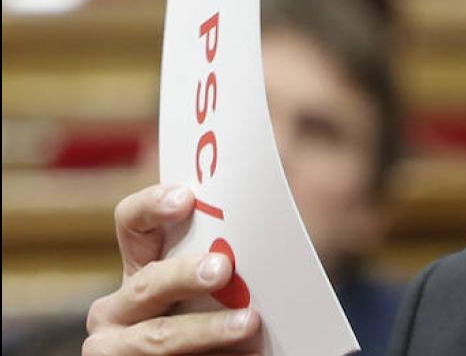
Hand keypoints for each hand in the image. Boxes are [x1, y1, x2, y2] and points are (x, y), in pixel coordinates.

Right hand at [83, 184, 261, 354]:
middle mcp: (118, 308)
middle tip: (223, 269)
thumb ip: (222, 251)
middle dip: (184, 275)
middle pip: (146, 283)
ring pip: (158, 337)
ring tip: (249, 323)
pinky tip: (248, 354)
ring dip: (205, 330)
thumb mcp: (208, 282)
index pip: (132, 222)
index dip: (152, 205)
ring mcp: (119, 348)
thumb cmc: (214, 314)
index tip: (186, 199)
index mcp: (139, 267)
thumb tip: (273, 215)